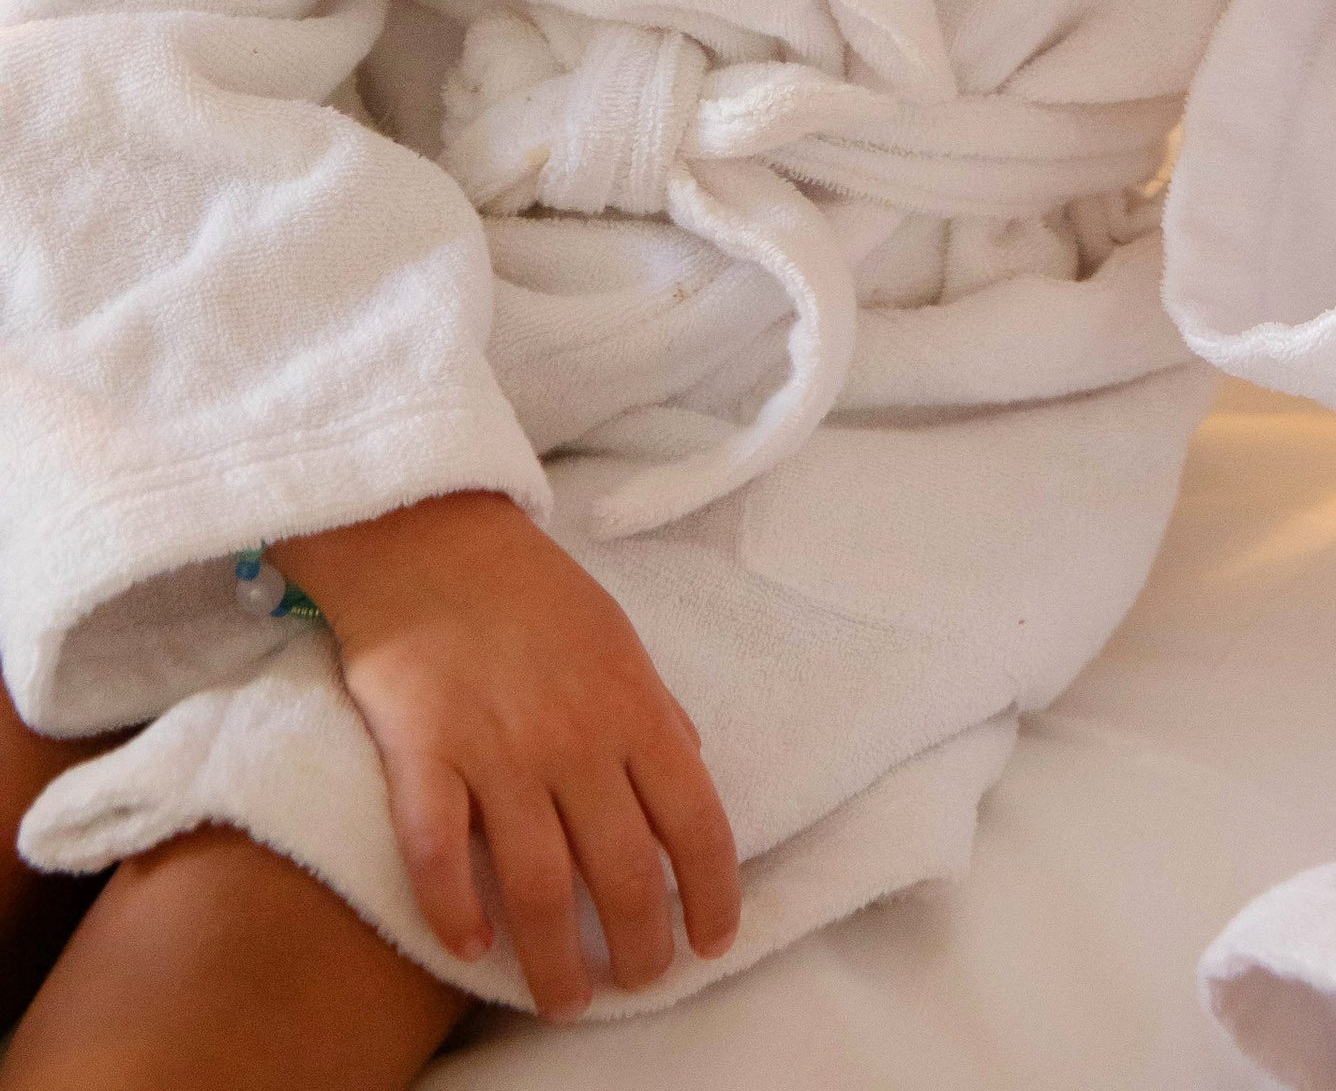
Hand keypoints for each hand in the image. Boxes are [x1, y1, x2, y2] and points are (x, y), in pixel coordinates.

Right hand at [271, 488, 739, 1015]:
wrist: (430, 535)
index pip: (696, 822)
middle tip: (637, 983)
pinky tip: (470, 948)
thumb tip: (693, 771)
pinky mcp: (423, 751)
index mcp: (632, 707)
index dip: (714, 894)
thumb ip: (654, 713)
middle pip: (624, 872)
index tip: (713, 941)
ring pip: (539, 887)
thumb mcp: (618, 639)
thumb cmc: (529, 591)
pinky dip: (455, 911)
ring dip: (557, 961)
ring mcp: (497, 749)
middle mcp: (575, 738)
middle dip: (640, 948)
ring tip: (566, 998)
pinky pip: (439, 853)